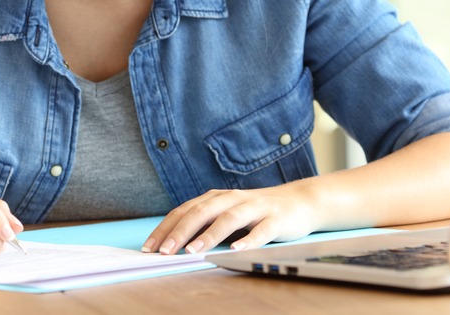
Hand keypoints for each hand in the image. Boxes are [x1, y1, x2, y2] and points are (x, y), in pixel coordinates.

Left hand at [141, 182, 318, 254]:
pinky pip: (261, 230)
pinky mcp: (276, 218)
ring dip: (210, 235)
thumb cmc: (257, 211)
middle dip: (181, 232)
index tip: (150, 247)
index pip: (184, 211)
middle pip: (201, 212)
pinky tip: (236, 250)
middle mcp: (232, 198)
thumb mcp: (226, 213)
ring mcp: (255, 207)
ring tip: (194, 251)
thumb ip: (204, 224)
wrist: (300, 201)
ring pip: (229, 218)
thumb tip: (173, 244)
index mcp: (216, 198)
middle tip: (165, 251)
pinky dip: (248, 240)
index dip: (165, 228)